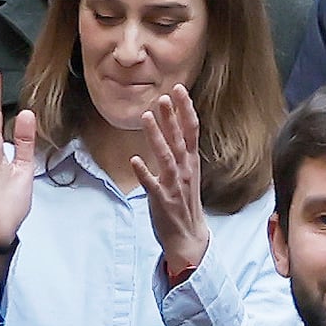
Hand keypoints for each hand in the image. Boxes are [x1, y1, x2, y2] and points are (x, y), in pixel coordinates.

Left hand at [130, 85, 211, 294]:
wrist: (188, 236)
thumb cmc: (185, 202)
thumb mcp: (187, 172)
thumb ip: (181, 150)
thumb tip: (174, 126)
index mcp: (191, 162)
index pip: (191, 130)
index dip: (186, 109)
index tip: (179, 89)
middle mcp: (185, 170)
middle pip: (179, 138)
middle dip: (171, 117)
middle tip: (163, 96)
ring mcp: (174, 185)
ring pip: (165, 156)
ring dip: (156, 136)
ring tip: (146, 117)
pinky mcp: (162, 200)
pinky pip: (152, 185)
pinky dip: (144, 173)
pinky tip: (135, 161)